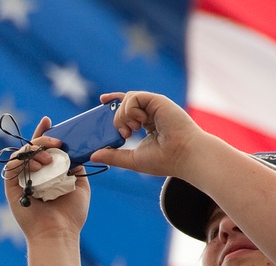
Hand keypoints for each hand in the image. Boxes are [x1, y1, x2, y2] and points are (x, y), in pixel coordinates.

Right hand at [2, 117, 91, 241]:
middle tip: (57, 143)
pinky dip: (24, 160)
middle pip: (30, 148)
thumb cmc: (70, 214)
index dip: (44, 134)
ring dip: (35, 150)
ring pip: (22, 154)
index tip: (49, 121)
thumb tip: (75, 148)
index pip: (42, 149)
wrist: (59, 233)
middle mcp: (33, 175)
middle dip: (42, 139)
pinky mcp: (11, 188)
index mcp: (47, 173)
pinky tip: (38, 165)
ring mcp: (21, 180)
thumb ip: (76, 166)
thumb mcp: (80, 184)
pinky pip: (12, 166)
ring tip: (49, 160)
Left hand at [89, 90, 203, 177]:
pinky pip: (134, 96)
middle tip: (124, 134)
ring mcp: (154, 106)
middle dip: (116, 119)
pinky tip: (139, 122)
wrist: (183, 155)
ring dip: (123, 115)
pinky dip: (130, 109)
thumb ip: (113, 156)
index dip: (113, 104)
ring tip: (132, 130)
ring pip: (127, 99)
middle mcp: (150, 113)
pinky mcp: (157, 101)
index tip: (102, 101)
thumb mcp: (131, 159)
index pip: (127, 109)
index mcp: (147, 124)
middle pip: (123, 104)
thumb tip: (93, 156)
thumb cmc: (163, 160)